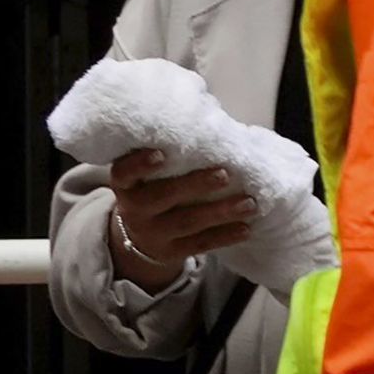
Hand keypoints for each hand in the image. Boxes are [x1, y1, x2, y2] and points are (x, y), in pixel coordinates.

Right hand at [104, 146, 262, 283]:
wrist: (141, 237)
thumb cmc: (156, 190)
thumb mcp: (151, 176)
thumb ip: (173, 156)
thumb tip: (213, 122)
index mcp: (127, 185)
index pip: (124, 173)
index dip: (139, 164)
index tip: (161, 153)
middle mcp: (135, 209)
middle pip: (161, 197)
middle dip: (194, 185)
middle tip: (224, 174)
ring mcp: (152, 233)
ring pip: (186, 222)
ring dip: (220, 212)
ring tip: (249, 203)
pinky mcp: (171, 251)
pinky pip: (199, 244)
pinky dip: (224, 236)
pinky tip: (246, 228)